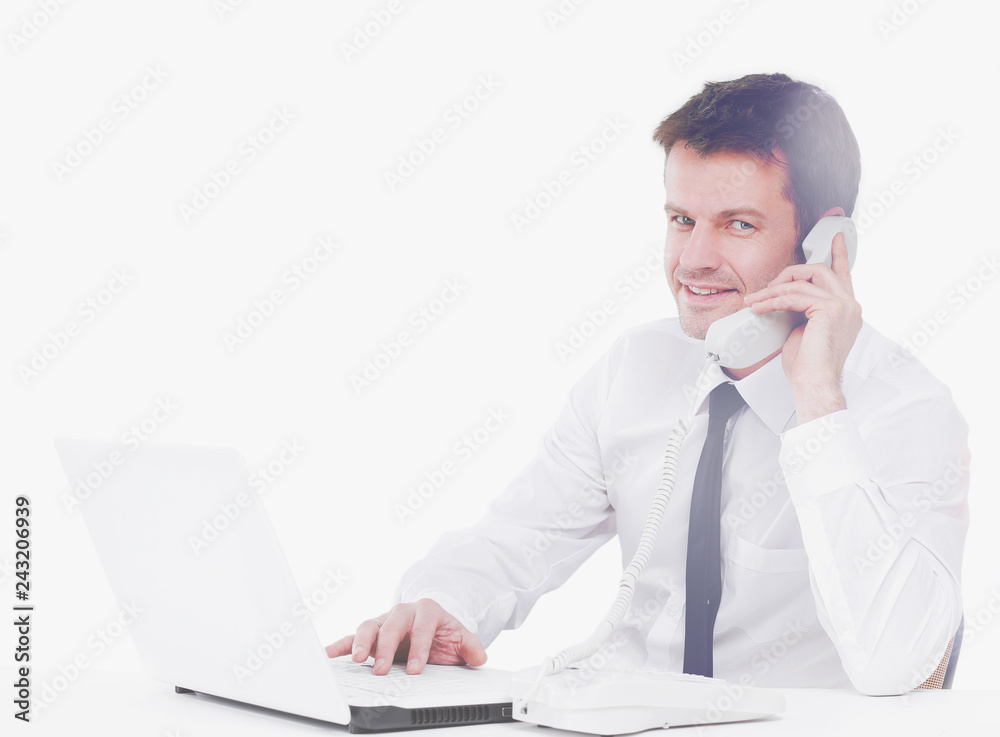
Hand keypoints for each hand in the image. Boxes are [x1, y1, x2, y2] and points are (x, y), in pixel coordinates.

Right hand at [325, 598, 486, 674]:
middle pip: (393, 625)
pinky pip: (353, 636)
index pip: (422, 627)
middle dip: (387, 647)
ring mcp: (385, 621)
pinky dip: (341, 644)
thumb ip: (470, 646)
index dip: (419, 648)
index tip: (416, 669)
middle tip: (384, 668)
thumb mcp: (460, 636)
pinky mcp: (371, 632)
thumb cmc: (442, 631)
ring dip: (361, 641)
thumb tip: (479, 656)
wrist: (430, 621)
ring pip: (370, 626)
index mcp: (426, 610)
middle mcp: (402, 612)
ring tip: (357, 659)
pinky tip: (329, 654)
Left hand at [743, 233, 861, 423]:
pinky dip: (773, 300)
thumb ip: (802, 310)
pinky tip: (760, 307)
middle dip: (789, 273)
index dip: (839, 254)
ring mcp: (843, 306)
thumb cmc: (808, 365)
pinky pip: (795, 296)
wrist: (814, 384)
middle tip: (769, 287)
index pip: (843, 274)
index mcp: (847, 309)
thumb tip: (782, 299)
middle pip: (818, 270)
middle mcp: (850, 305)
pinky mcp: (830, 310)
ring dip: (773, 290)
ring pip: (803, 282)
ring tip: (756, 301)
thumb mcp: (804, 329)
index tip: (837, 236)